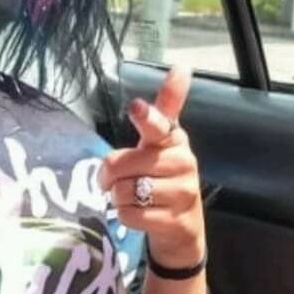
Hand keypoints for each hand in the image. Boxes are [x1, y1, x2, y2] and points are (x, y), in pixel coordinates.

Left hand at [98, 67, 204, 268]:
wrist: (182, 228)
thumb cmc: (162, 178)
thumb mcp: (160, 144)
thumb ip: (163, 110)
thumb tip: (182, 66)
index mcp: (174, 139)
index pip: (159, 124)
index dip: (145, 116)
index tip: (136, 107)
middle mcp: (183, 162)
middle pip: (122, 163)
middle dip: (109, 175)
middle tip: (114, 181)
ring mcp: (182, 193)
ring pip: (124, 190)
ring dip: (118, 197)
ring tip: (134, 198)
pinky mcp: (175, 220)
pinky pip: (129, 214)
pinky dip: (125, 216)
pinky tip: (140, 214)